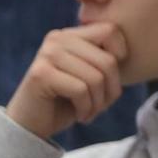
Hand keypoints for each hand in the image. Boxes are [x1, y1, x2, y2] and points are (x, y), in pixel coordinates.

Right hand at [6, 23, 128, 139]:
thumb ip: (105, 60)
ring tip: (91, 112)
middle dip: (111, 89)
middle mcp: (57, 39)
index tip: (110, 80)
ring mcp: (47, 54)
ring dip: (99, 103)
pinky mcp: (41, 74)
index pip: (111, 30)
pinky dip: (86, 108)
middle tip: (102, 105)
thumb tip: (127, 56)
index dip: (120, 56)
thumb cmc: (67, 102)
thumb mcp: (90, 76)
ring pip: (96, 77)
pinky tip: (81, 116)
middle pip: (107, 60)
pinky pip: (81, 90)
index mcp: (71, 35)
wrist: (30, 127)